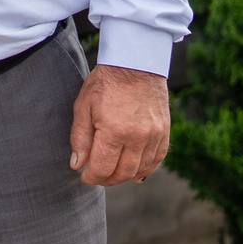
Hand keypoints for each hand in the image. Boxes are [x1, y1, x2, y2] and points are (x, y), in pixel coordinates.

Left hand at [69, 63, 169, 185]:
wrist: (136, 64)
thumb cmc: (106, 83)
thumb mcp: (83, 106)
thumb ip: (79, 138)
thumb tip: (77, 165)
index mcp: (114, 131)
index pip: (102, 168)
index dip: (91, 177)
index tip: (84, 176)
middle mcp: (137, 137)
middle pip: (122, 173)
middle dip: (106, 179)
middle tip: (96, 177)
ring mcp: (154, 135)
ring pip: (141, 169)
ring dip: (125, 176)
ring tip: (112, 173)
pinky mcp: (165, 131)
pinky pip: (157, 159)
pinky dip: (146, 169)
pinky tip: (135, 172)